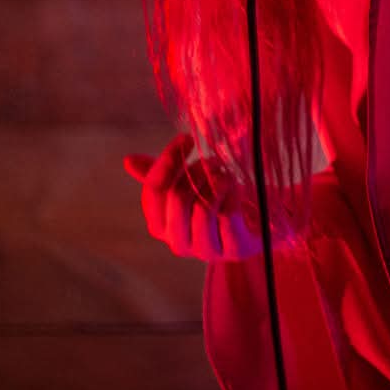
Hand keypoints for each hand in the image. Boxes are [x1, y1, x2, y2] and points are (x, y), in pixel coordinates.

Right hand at [123, 132, 264, 261]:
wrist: (262, 218)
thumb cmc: (219, 199)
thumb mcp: (189, 184)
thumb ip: (161, 174)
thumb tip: (127, 161)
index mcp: (160, 226)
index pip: (154, 191)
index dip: (168, 160)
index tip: (187, 138)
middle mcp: (178, 243)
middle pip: (176, 197)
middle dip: (196, 171)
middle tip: (213, 161)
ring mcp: (206, 251)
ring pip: (202, 207)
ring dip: (217, 180)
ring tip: (227, 173)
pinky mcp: (234, 251)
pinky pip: (228, 215)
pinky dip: (233, 193)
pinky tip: (238, 188)